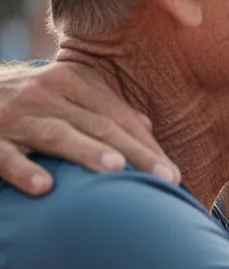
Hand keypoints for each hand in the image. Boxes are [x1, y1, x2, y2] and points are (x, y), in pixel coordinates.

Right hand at [0, 62, 179, 194]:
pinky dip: (24, 169)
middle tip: (165, 179)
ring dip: (88, 152)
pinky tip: (45, 188)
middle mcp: (46, 93)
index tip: (172, 173)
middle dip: (135, 153)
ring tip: (117, 171)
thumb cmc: (26, 103)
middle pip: (99, 125)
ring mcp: (15, 114)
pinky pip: (5, 154)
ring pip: (58, 134)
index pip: (118, 115)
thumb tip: (146, 126)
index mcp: (72, 80)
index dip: (147, 144)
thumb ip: (102, 108)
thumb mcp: (63, 94)